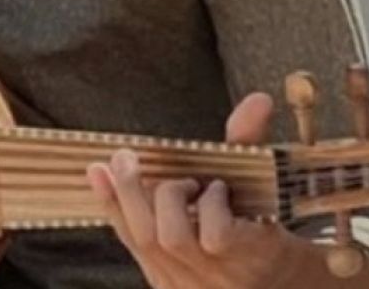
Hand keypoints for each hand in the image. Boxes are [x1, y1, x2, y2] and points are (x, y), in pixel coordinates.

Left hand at [85, 92, 303, 288]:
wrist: (268, 279)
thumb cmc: (263, 227)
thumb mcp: (266, 190)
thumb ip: (251, 143)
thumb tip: (260, 99)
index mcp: (254, 253)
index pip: (218, 236)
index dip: (210, 206)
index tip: (216, 185)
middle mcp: (218, 277)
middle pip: (170, 237)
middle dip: (159, 193)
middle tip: (151, 163)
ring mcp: (187, 285)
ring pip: (143, 242)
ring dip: (131, 196)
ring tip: (135, 169)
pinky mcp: (163, 285)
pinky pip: (131, 246)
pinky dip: (114, 207)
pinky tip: (101, 176)